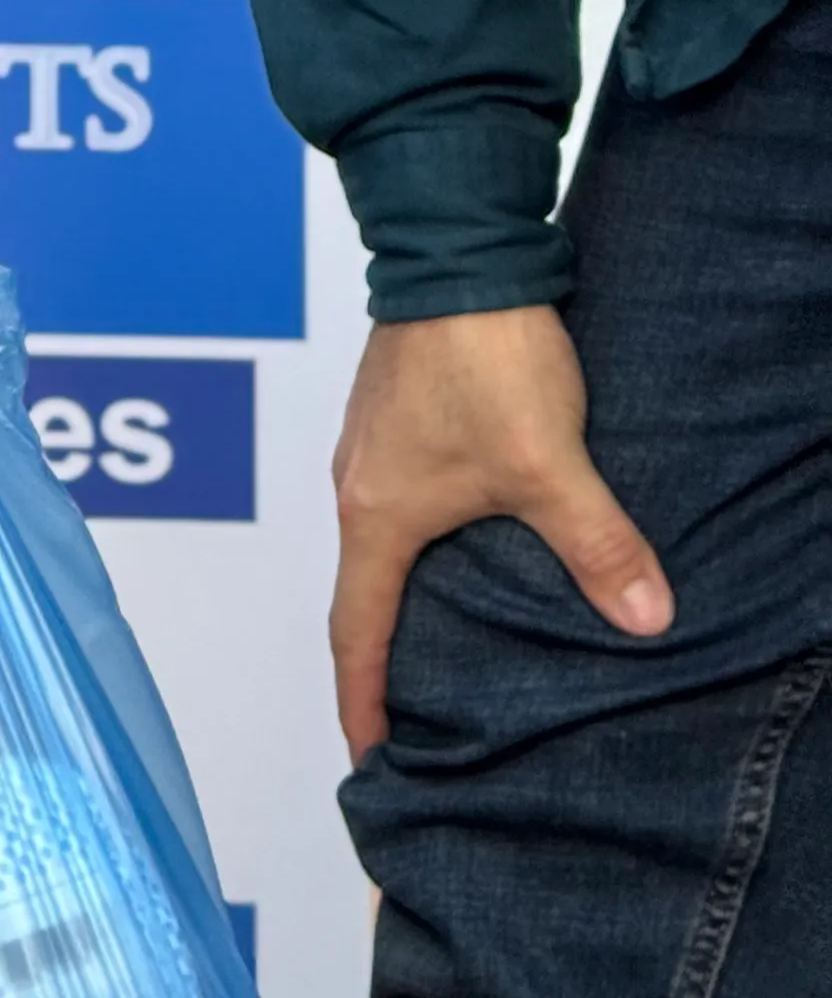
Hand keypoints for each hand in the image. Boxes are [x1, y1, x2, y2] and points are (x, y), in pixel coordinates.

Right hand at [330, 304, 669, 761]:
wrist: (454, 254)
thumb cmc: (480, 359)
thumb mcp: (547, 464)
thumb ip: (596, 543)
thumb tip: (645, 617)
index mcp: (376, 516)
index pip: (357, 631)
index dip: (362, 698)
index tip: (367, 750)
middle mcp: (357, 486)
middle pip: (364, 588)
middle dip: (386, 652)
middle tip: (413, 706)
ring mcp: (371, 447)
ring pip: (386, 539)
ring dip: (408, 588)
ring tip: (448, 628)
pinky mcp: (395, 413)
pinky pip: (402, 496)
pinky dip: (426, 536)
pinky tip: (473, 534)